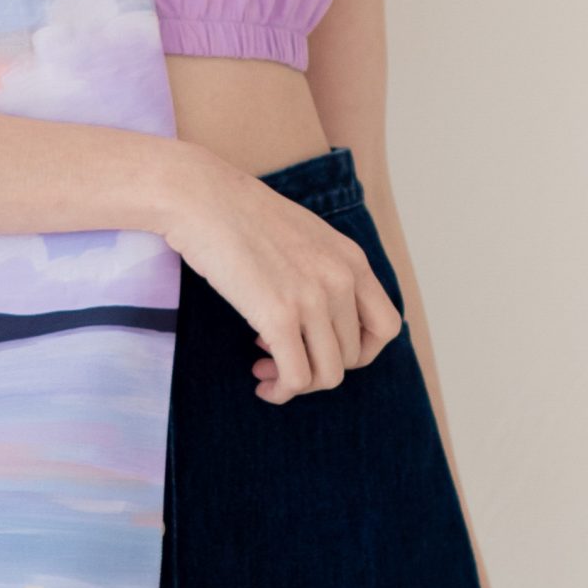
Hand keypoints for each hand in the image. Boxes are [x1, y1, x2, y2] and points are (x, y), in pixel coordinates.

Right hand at [161, 155, 402, 403]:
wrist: (201, 197)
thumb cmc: (240, 215)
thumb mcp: (304, 236)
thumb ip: (324, 271)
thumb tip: (322, 318)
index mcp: (352, 260)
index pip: (385, 327)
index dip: (360, 350)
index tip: (322, 347)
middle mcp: (341, 280)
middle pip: (354, 357)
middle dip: (318, 367)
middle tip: (280, 357)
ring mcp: (313, 298)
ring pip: (328, 375)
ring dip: (298, 383)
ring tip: (265, 370)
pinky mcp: (279, 315)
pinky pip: (296, 377)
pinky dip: (281, 391)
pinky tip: (262, 383)